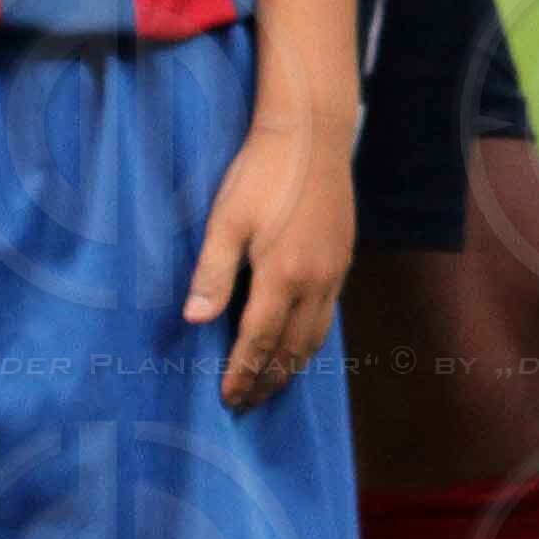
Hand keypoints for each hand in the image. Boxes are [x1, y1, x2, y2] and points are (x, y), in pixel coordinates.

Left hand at [187, 113, 356, 408]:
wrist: (312, 134)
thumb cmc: (262, 173)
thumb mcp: (227, 218)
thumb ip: (213, 272)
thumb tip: (195, 320)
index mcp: (283, 275)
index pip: (259, 340)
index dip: (242, 372)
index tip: (228, 398)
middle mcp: (315, 282)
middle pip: (292, 348)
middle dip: (269, 380)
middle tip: (248, 404)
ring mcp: (335, 271)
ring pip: (316, 336)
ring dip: (293, 365)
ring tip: (272, 384)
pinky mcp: (344, 257)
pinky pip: (328, 315)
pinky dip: (311, 340)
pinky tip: (298, 341)